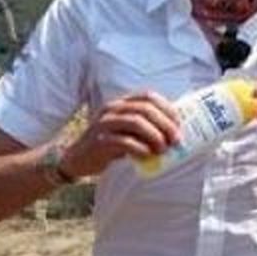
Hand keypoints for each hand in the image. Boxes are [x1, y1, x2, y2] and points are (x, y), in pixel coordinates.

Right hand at [63, 91, 179, 177]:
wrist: (77, 159)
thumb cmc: (109, 145)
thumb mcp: (127, 131)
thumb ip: (145, 128)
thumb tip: (175, 134)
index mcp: (121, 104)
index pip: (148, 97)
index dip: (166, 108)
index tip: (179, 124)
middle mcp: (112, 109)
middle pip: (144, 109)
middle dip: (165, 124)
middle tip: (175, 140)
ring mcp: (104, 124)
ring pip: (135, 122)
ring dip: (154, 135)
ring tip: (162, 149)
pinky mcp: (99, 141)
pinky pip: (123, 141)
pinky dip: (140, 148)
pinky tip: (147, 155)